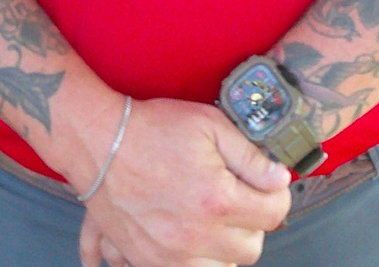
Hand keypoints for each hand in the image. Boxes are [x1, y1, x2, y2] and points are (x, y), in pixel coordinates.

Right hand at [74, 98, 292, 266]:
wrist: (98, 143)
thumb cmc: (152, 130)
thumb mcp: (209, 125)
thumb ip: (251, 156)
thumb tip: (280, 179)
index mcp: (216, 200)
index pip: (274, 214)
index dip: (276, 196)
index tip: (267, 186)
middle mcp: (195, 236)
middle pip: (251, 249)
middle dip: (251, 224)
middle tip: (238, 200)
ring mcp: (169, 254)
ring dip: (224, 249)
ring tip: (213, 221)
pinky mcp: (147, 260)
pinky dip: (195, 260)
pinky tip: (191, 237)